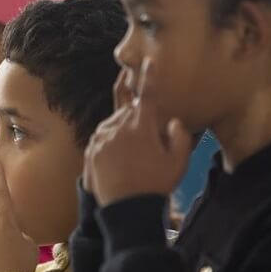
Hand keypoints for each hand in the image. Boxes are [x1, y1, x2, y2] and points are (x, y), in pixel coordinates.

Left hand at [84, 58, 191, 205]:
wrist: (126, 211)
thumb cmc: (156, 186)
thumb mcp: (178, 164)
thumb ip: (180, 138)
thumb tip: (172, 122)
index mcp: (141, 126)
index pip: (147, 95)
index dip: (149, 76)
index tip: (148, 60)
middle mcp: (117, 127)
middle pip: (128, 112)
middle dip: (137, 119)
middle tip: (145, 144)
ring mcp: (100, 139)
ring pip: (113, 125)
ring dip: (122, 133)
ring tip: (132, 158)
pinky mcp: (90, 152)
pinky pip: (101, 140)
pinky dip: (110, 145)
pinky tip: (119, 162)